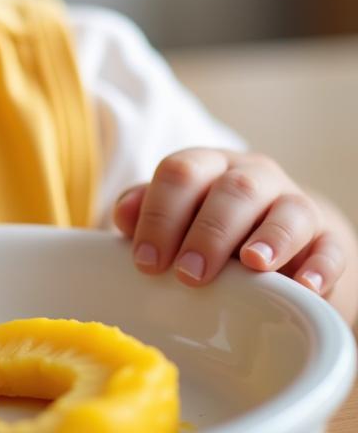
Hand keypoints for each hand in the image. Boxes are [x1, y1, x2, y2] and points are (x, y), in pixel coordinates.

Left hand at [114, 148, 345, 299]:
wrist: (283, 243)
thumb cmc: (214, 227)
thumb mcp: (179, 214)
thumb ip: (147, 209)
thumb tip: (122, 217)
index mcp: (208, 166)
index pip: (181, 172)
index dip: (159, 213)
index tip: (147, 260)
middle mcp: (253, 176)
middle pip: (233, 190)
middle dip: (207, 232)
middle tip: (189, 274)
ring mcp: (294, 204)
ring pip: (286, 210)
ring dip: (268, 238)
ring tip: (251, 265)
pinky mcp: (329, 240)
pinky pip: (329, 248)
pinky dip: (318, 266)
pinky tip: (303, 285)